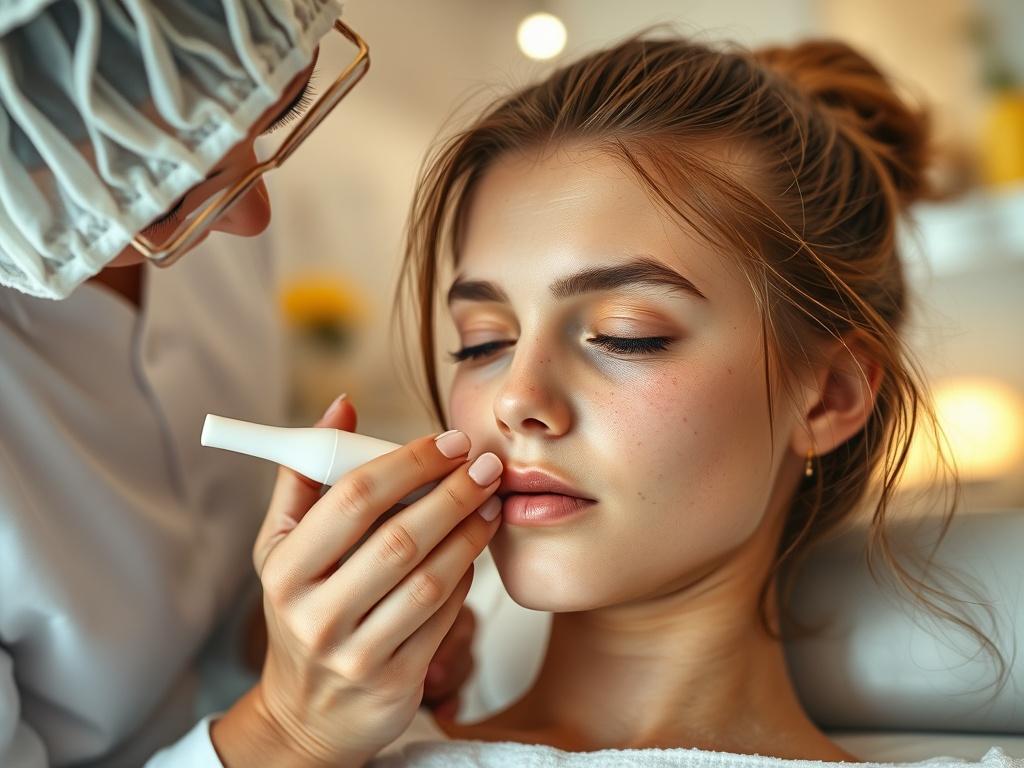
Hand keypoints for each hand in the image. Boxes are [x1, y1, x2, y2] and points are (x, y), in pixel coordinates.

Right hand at [212, 395, 501, 766]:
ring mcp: (356, 653)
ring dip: (470, 533)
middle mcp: (315, 614)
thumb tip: (341, 405)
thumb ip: (307, 476)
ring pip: (430, 579)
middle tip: (485, 465)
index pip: (353, 499)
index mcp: (286, 569)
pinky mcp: (396, 681)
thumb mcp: (283, 547)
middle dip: (452, 492)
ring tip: (491, 501)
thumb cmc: (301, 609)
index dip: (409, 462)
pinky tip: (477, 547)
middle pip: (399, 538)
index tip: (449, 441)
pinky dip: (467, 576)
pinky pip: (445, 616)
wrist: (308, 714)